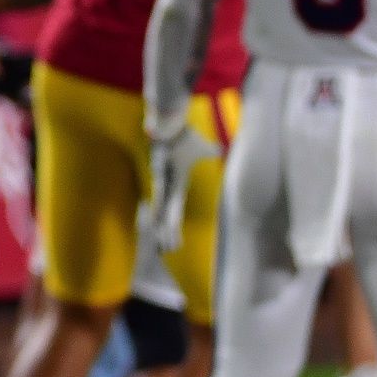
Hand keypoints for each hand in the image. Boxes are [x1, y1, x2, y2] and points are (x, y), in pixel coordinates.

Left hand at [143, 116, 217, 253]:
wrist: (171, 122)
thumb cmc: (184, 135)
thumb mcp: (203, 148)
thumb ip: (211, 151)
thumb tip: (221, 150)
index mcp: (176, 185)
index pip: (175, 211)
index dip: (173, 227)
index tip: (173, 242)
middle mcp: (168, 187)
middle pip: (168, 217)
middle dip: (167, 235)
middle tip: (165, 254)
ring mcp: (162, 182)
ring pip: (163, 212)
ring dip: (164, 230)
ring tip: (162, 247)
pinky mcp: (160, 174)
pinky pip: (162, 196)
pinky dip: (161, 211)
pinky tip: (155, 223)